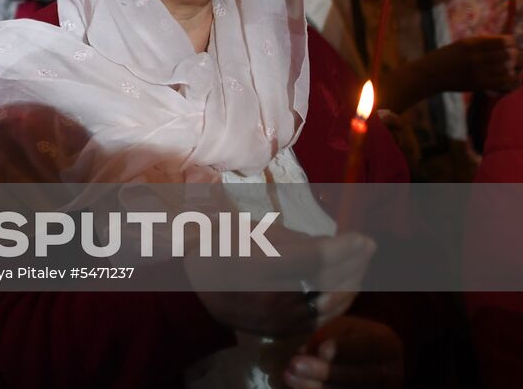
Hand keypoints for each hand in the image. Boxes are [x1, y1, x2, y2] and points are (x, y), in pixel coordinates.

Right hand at [192, 232, 374, 336]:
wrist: (195, 293)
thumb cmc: (219, 251)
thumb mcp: (249, 232)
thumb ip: (292, 239)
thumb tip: (329, 244)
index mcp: (260, 268)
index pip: (316, 259)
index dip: (345, 248)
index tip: (364, 237)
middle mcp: (274, 298)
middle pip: (331, 282)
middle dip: (355, 263)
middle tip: (368, 246)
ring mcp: (282, 319)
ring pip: (332, 303)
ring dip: (353, 282)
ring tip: (362, 263)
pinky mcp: (286, 330)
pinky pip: (323, 317)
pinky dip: (340, 300)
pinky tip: (346, 284)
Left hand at [284, 316, 403, 387]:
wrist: (355, 360)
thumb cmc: (344, 337)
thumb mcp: (340, 328)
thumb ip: (327, 336)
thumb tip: (304, 353)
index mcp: (388, 345)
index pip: (370, 348)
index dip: (346, 350)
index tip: (322, 349)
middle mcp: (391, 373)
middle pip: (362, 377)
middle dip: (327, 372)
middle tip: (294, 364)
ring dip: (318, 387)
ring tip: (290, 376)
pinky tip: (298, 387)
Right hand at [418, 36, 519, 93]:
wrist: (427, 75)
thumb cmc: (445, 59)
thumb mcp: (461, 45)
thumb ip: (481, 44)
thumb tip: (508, 45)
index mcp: (471, 43)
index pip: (504, 41)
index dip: (512, 43)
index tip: (511, 46)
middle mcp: (475, 56)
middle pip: (509, 55)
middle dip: (516, 57)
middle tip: (515, 59)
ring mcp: (476, 71)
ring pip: (509, 69)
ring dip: (514, 69)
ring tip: (513, 69)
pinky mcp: (477, 84)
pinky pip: (503, 83)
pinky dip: (511, 82)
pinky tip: (512, 80)